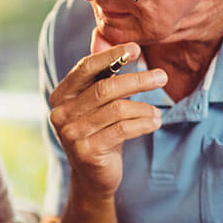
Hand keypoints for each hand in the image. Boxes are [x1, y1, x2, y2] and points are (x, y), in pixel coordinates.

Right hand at [49, 41, 165, 195]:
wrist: (93, 177)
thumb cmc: (100, 133)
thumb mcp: (98, 105)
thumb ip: (103, 77)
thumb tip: (120, 44)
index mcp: (61, 96)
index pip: (85, 68)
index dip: (111, 56)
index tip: (136, 49)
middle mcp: (61, 113)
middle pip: (104, 88)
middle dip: (137, 80)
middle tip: (162, 76)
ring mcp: (71, 134)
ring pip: (116, 109)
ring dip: (144, 108)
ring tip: (159, 112)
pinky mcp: (87, 151)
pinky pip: (122, 129)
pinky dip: (143, 123)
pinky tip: (155, 122)